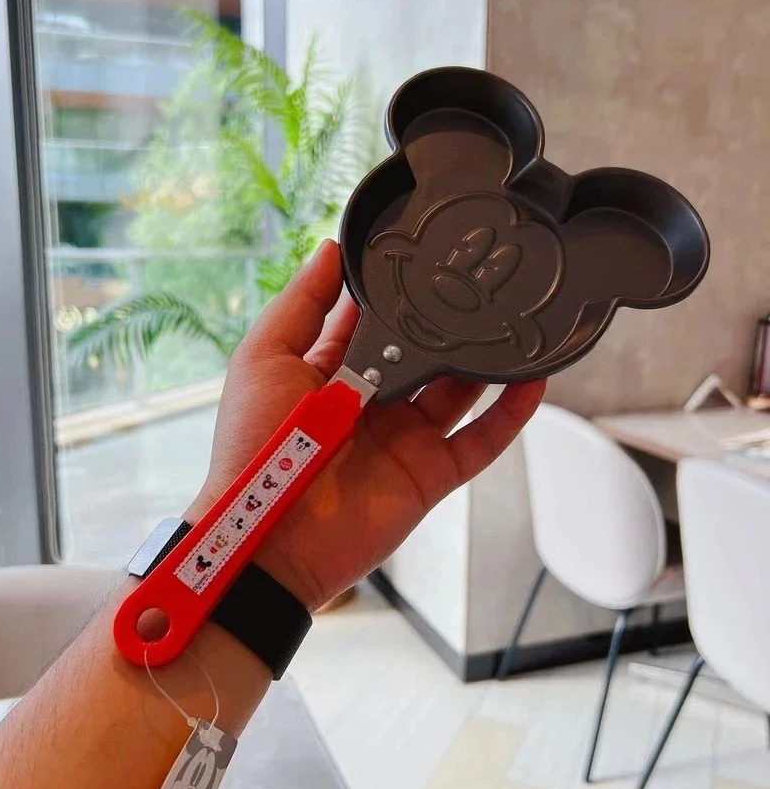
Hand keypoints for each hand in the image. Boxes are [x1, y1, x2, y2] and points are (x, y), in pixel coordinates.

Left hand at [186, 239, 544, 609]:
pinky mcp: (430, 472)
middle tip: (480, 280)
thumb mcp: (264, 358)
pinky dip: (510, 413)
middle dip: (444, 321)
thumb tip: (329, 249)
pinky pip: (481, 440)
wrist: (270, 539)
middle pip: (422, 352)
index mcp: (331, 372)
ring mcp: (405, 438)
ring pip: (458, 390)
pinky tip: (534, 379)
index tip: (422, 254)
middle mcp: (373, 401)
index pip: (370, 321)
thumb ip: (301, 304)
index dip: (392, 291)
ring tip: (514, 319)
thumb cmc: (254, 446)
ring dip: (484, 359)